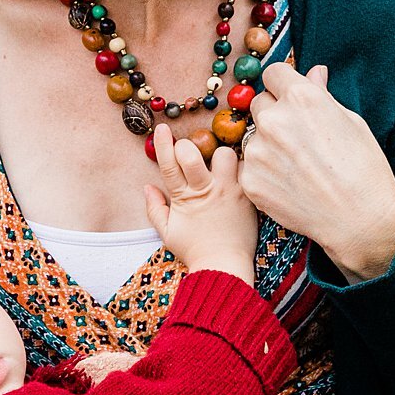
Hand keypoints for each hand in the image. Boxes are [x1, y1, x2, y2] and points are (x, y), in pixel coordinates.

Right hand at [143, 125, 255, 281]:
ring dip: (220, 155)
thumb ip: (155, 208)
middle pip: (194, 153)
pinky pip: (247, 169)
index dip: (164, 143)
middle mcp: (206, 190)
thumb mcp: (167, 233)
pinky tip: (238, 174)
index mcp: (184, 197)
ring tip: (219, 165)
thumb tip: (147, 187)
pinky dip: (242, 168)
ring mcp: (228, 191)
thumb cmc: (195, 251)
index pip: (169, 164)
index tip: (163, 127)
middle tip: (190, 151)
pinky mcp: (247, 196)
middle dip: (188, 146)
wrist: (224, 267)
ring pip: (225, 155)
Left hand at [240, 63, 394, 281]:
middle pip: (260, 102)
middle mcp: (274, 119)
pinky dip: (263, 172)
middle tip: (298, 138)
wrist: (360, 220)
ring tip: (297, 166)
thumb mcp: (351, 122)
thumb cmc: (365, 169)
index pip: (273, 73)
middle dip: (275, 114)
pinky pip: (249, 165)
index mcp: (301, 97)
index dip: (283, 85)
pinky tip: (288, 184)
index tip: (290, 98)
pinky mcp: (249, 179)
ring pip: (253, 136)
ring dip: (268, 144)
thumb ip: (322, 95)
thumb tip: (314, 72)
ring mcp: (258, 150)